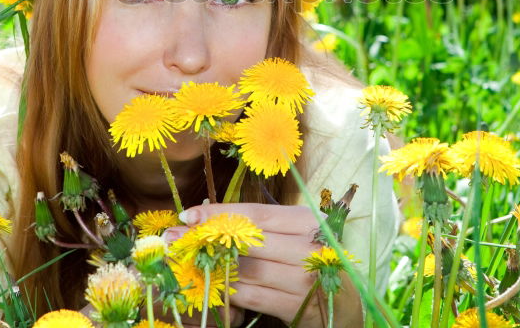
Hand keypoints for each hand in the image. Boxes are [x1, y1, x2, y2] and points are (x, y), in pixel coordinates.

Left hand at [165, 203, 362, 327]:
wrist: (346, 305)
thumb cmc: (313, 263)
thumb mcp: (294, 238)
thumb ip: (260, 229)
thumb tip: (206, 218)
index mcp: (307, 222)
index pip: (256, 214)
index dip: (218, 213)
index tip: (187, 215)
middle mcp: (308, 247)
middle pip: (247, 239)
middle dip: (205, 238)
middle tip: (174, 239)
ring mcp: (304, 278)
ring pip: (247, 268)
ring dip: (211, 265)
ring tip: (184, 262)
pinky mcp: (297, 306)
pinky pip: (252, 296)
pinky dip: (227, 291)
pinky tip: (209, 286)